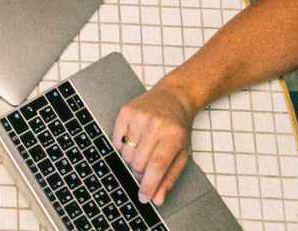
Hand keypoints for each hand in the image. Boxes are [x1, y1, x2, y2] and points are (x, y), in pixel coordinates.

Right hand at [110, 85, 199, 205]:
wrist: (173, 97)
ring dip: (132, 158)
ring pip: (125, 154)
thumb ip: (169, 178)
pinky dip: (122, 146)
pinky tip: (133, 139)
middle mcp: (156, 124)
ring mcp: (139, 116)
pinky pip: (116, 141)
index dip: (148, 185)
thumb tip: (157, 199)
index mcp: (173, 136)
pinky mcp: (126, 111)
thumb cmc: (178, 128)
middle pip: (138, 162)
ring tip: (143, 148)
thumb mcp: (181, 153)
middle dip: (140, 171)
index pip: (157, 166)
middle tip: (148, 165)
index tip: (143, 197)